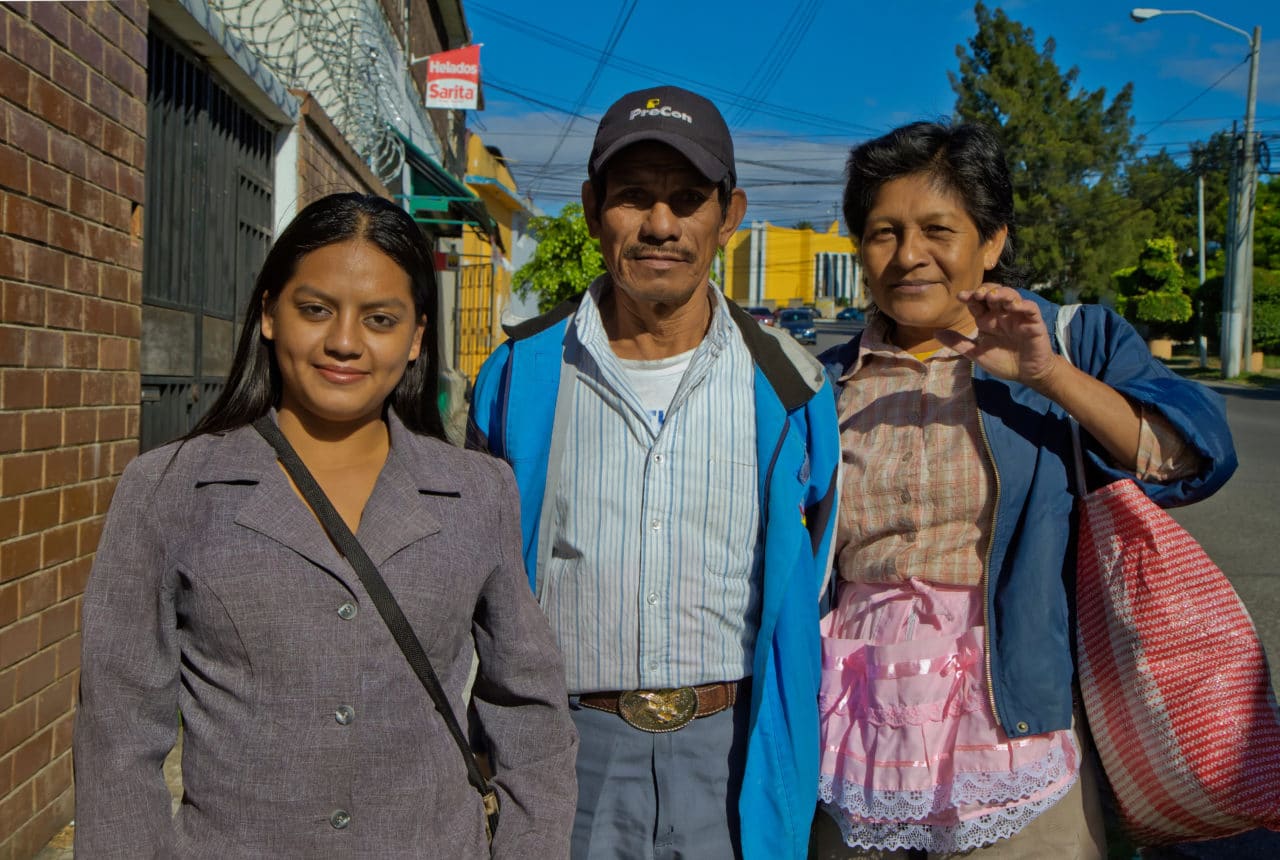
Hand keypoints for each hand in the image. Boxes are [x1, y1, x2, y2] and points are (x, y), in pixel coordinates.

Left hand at [934, 285, 1062, 388]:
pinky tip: (1014, 306)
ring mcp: (1018, 316)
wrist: (1026, 374)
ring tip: (993, 297)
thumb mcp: (977, 353)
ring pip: (1012, 296)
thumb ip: (959, 343)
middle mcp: (1001, 314)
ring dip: (1003, 293)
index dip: (970, 296)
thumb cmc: (1002, 361)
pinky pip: (1030, 308)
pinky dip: (1023, 304)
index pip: (977, 302)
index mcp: (987, 319)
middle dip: (985, 290)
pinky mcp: (1034, 322)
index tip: (961, 296)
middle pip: (994, 294)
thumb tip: (936, 333)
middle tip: (978, 294)